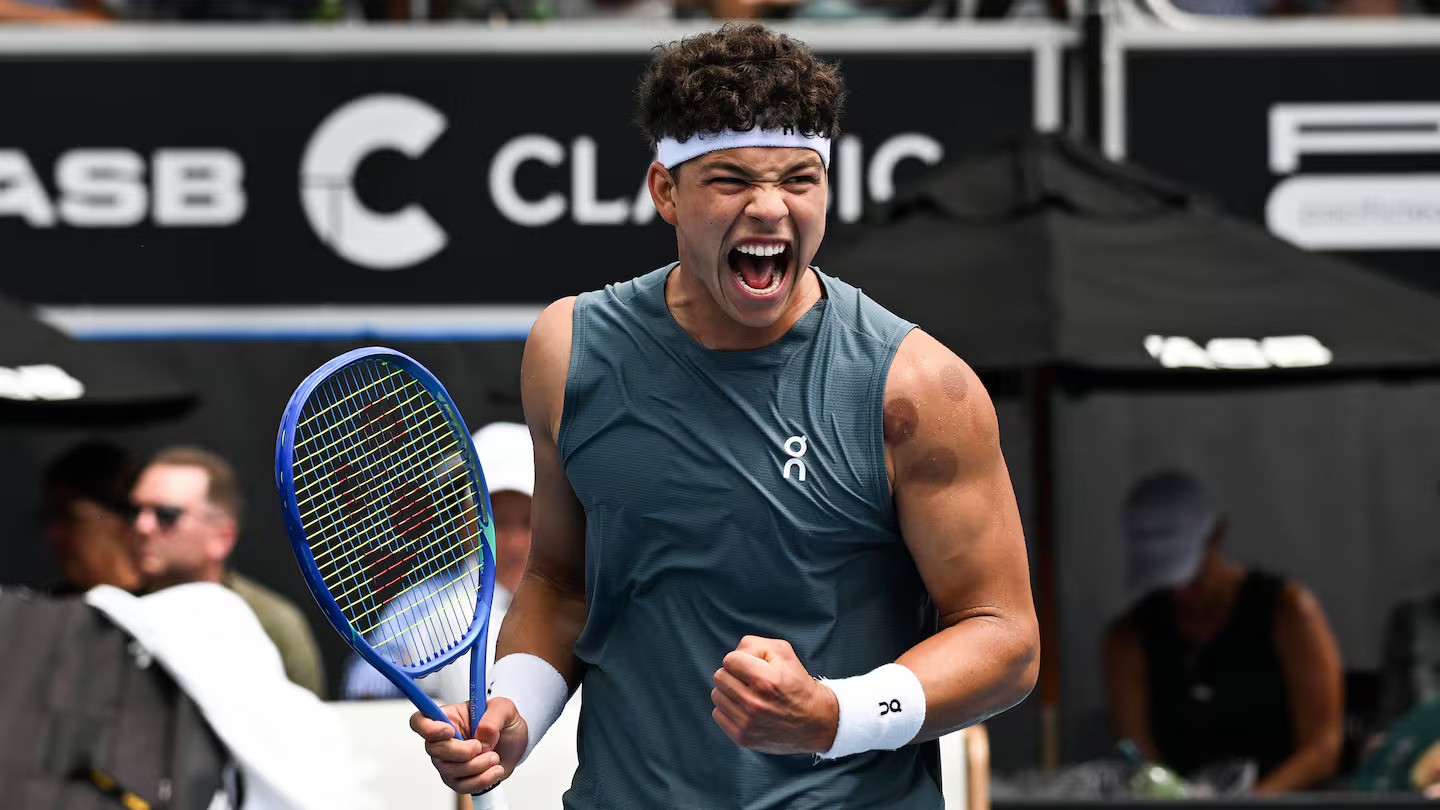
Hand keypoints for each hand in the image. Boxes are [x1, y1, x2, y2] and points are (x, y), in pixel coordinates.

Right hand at [409, 699, 528, 794]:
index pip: (419, 721)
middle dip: (461, 751)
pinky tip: (496, 769)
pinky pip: (462, 786)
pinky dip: (482, 779)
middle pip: (433, 750)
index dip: (428, 728)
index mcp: (449, 717)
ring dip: (476, 765)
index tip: (449, 731)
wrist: (516, 744)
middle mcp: (443, 740)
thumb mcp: (505, 708)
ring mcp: (448, 761)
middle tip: (481, 746)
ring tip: (494, 757)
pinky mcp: (458, 779)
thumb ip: (493, 717)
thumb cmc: (504, 722)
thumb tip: (481, 734)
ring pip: (448, 770)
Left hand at [711, 635, 839, 754]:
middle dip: (733, 674)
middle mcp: (755, 704)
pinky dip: (729, 709)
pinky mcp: (743, 738)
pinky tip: (746, 709)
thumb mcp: (783, 653)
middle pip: (720, 677)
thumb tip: (733, 654)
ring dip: (730, 691)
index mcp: (766, 681)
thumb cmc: (797, 683)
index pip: (729, 660)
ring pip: (717, 695)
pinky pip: (718, 714)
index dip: (740, 659)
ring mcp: (748, 723)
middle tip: (750, 680)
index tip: (752, 666)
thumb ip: (754, 645)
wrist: (815, 722)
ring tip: (748, 694)